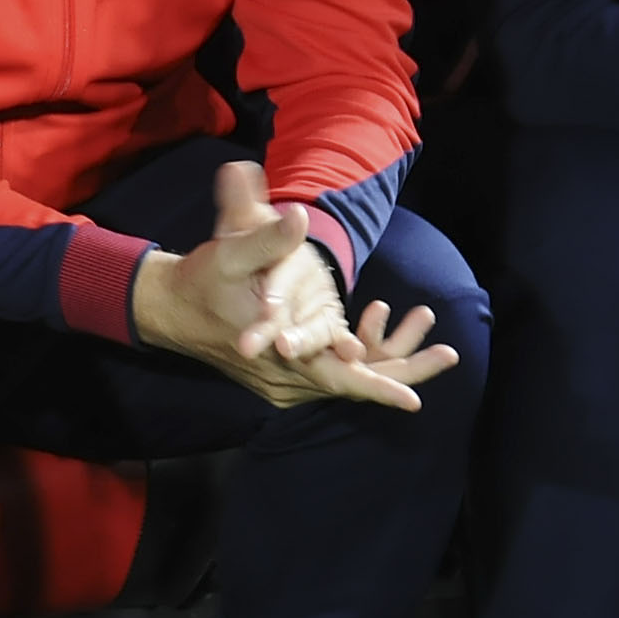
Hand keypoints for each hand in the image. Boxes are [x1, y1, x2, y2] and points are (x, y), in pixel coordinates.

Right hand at [129, 162, 457, 410]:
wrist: (169, 308)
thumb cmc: (204, 278)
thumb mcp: (231, 250)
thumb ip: (267, 236)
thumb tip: (298, 216)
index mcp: (275, 354)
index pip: (335, 378)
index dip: (375, 388)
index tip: (414, 400)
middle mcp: (283, 378)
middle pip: (351, 386)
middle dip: (400, 376)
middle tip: (449, 357)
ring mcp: (284, 383)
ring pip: (345, 384)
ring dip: (388, 371)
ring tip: (441, 351)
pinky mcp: (285, 378)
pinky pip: (331, 378)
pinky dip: (363, 367)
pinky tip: (393, 348)